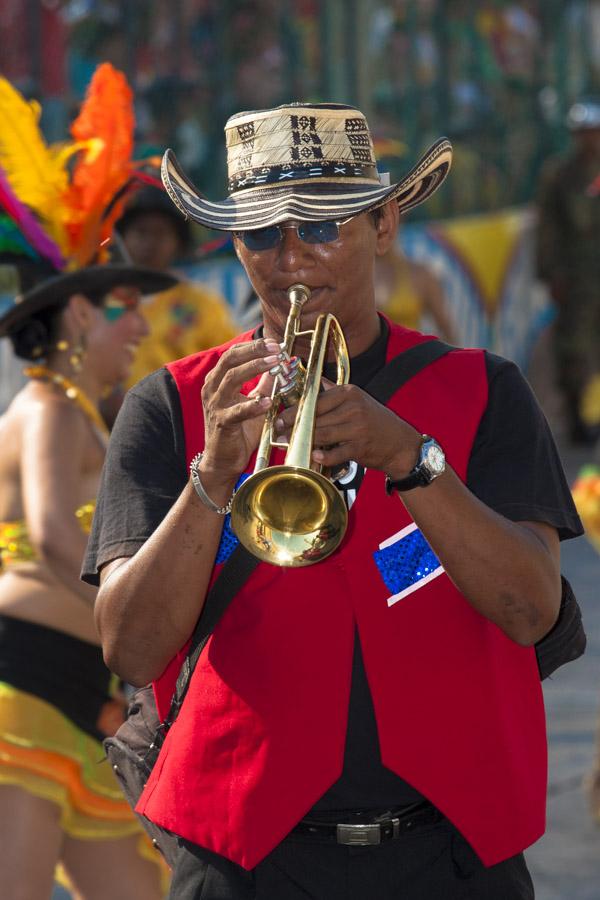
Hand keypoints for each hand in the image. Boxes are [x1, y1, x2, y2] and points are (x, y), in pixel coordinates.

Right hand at [200, 338, 280, 483]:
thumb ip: (261, 385)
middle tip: (276, 348)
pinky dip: (253, 405)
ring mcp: (215, 405)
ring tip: (275, 364)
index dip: (253, 346)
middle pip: (230, 360)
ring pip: (232, 378)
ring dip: (255, 368)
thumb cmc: (237, 432)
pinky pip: (237, 411)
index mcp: (217, 381)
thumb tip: (277, 367)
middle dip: (255, 351)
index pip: (232, 354)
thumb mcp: (252, 402)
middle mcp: (212, 389)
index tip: (275, 343)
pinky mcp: (221, 423)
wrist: (222, 461)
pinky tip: (268, 401)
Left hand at [274, 379, 422, 477]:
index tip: (280, 416)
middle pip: (315, 418)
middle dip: (294, 426)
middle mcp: (353, 407)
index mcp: (349, 393)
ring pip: (322, 434)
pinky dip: (324, 456)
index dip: (294, 409)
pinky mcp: (360, 447)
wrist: (400, 443)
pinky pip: (336, 452)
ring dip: (303, 441)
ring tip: (288, 443)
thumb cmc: (375, 421)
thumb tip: (313, 380)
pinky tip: (314, 456)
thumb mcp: (358, 400)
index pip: (315, 400)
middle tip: (278, 431)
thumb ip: (334, 391)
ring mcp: (357, 428)